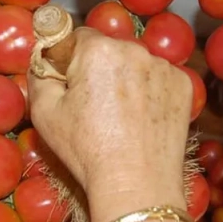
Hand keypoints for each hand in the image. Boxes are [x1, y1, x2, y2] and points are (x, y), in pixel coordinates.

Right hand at [28, 28, 191, 221]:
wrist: (137, 184)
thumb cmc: (87, 150)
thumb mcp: (44, 113)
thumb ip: (39, 76)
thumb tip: (42, 63)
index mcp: (98, 50)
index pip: (78, 37)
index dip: (69, 61)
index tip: (69, 84)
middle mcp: (135, 49)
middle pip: (110, 50)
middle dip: (99, 70)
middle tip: (93, 106)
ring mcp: (164, 67)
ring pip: (136, 64)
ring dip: (127, 80)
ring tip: (120, 117)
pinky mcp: (183, 86)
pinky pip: (159, 80)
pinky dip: (151, 93)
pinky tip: (142, 120)